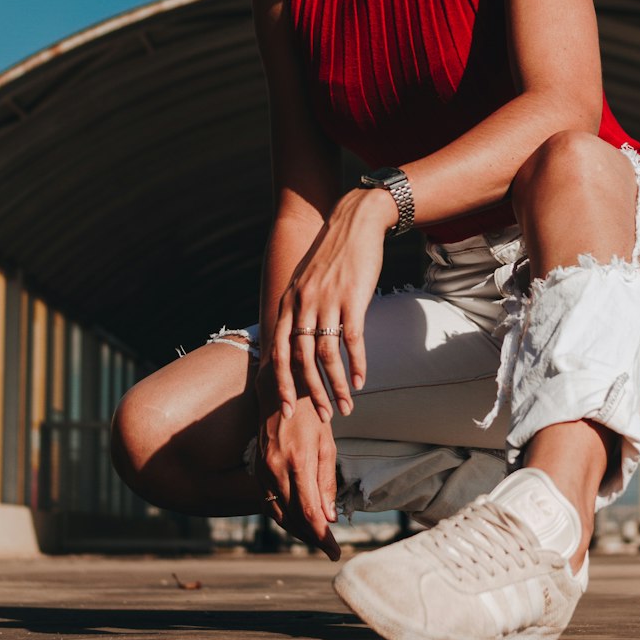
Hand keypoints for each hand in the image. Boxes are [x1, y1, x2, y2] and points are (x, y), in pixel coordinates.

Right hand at [255, 365, 339, 560]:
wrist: (280, 391)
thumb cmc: (311, 413)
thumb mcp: (327, 443)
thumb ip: (326, 482)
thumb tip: (329, 517)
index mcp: (299, 462)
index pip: (310, 513)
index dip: (323, 537)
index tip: (335, 552)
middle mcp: (277, 470)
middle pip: (294, 518)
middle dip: (313, 538)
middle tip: (330, 549)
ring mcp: (263, 470)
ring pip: (279, 514)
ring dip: (298, 530)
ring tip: (317, 539)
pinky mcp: (257, 469)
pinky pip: (269, 502)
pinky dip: (284, 516)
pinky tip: (297, 521)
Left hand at [271, 186, 394, 420]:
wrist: (354, 221)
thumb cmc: (332, 254)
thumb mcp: (305, 280)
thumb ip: (298, 308)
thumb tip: (294, 339)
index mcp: (289, 301)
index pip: (278, 351)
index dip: (281, 383)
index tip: (287, 409)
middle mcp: (303, 303)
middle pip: (301, 359)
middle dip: (310, 393)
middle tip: (322, 418)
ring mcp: (328, 300)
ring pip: (327, 355)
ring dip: (337, 386)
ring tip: (347, 407)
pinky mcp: (353, 298)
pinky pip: (352, 339)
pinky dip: (356, 364)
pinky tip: (361, 381)